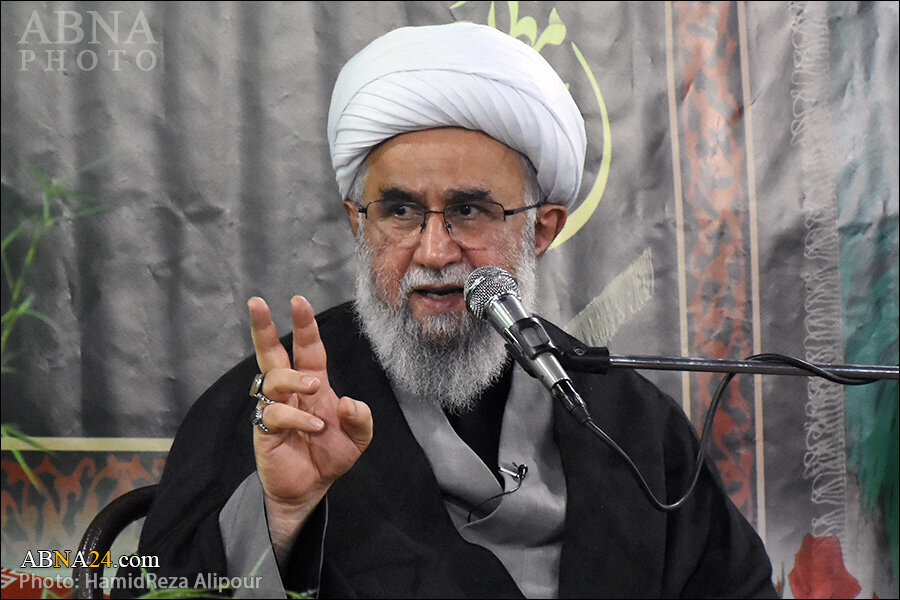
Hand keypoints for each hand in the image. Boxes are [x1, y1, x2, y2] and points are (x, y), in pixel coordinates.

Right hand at [248, 296, 372, 556]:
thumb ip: (361, 419)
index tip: (297, 300)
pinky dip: (297, 416)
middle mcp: (291, 391)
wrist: (311, 489)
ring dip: (295, 378)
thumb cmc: (331, 456)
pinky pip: (275, 413)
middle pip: (272, 353)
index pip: (307, 348)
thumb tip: (348, 402)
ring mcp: (276, 408)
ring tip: (315, 387)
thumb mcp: (358, 437)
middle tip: (259, 304)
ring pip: (274, 378)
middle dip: (264, 327)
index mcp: (314, 384)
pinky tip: (315, 426)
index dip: (304, 325)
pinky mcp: (265, 430)